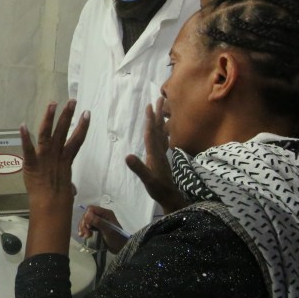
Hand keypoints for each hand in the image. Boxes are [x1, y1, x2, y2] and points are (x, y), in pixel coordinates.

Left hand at [19, 100, 89, 256]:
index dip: (82, 127)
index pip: (76, 140)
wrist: (50, 209)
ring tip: (53, 104)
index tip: (87, 114)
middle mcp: (56, 156)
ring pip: (48, 135)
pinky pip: (28, 150)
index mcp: (65, 160)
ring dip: (50, 119)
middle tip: (72, 101)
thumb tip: (70, 189)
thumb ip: (66, 183)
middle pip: (63, 132)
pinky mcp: (31, 164)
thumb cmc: (58, 200)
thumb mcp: (66, 188)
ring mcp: (44, 159)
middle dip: (68, 116)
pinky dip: (25, 138)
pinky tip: (23, 125)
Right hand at [78, 205, 126, 253]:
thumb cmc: (115, 238)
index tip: (88, 226)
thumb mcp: (107, 230)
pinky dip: (83, 230)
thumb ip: (97, 221)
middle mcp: (101, 216)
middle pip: (87, 215)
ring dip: (83, 228)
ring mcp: (98, 222)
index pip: (91, 209)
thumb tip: (86, 214)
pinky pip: (86, 226)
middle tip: (86, 234)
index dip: (87, 216)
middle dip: (84, 224)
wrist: (120, 248)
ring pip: (86, 221)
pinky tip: (82, 236)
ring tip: (84, 236)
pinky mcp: (96, 228)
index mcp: (105, 213)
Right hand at [124, 98, 187, 213]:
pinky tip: (162, 130)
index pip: (151, 133)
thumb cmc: (158, 189)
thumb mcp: (147, 180)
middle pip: (158, 129)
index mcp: (154, 154)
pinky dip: (161, 131)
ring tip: (161, 109)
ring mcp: (162, 154)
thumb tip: (127, 156)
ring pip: (161, 133)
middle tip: (159, 99)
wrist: (171, 198)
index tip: (149, 106)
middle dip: (158, 114)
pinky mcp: (162, 158)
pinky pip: (162, 140)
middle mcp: (159, 151)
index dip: (149, 120)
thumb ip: (139, 168)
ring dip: (160, 120)